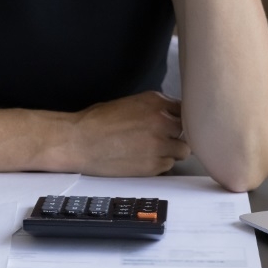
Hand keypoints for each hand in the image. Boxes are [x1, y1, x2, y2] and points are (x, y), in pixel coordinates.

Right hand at [70, 91, 190, 176]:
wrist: (79, 141)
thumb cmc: (97, 121)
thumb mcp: (129, 103)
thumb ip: (154, 108)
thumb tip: (170, 116)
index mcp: (155, 101)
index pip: (185, 109)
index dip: (179, 118)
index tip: (174, 124)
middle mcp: (162, 121)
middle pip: (188, 130)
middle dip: (177, 135)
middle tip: (163, 139)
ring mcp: (159, 144)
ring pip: (183, 150)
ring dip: (172, 151)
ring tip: (154, 151)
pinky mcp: (153, 165)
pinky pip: (168, 165)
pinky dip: (160, 164)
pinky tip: (143, 160)